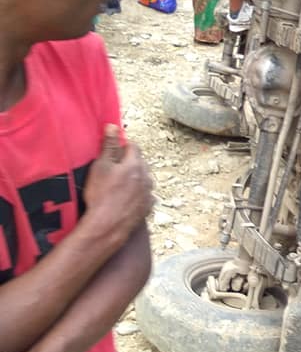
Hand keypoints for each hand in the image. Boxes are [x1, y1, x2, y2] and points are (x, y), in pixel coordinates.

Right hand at [84, 125, 153, 244]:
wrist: (107, 225)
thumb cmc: (101, 195)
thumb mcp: (101, 166)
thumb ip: (108, 145)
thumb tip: (113, 126)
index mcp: (136, 164)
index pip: (133, 146)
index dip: (121, 145)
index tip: (112, 150)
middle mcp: (147, 177)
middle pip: (140, 162)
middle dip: (128, 161)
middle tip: (113, 167)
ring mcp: (149, 194)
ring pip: (143, 179)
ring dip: (134, 178)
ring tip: (118, 184)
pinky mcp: (147, 208)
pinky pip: (144, 195)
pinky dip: (137, 193)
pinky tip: (125, 198)